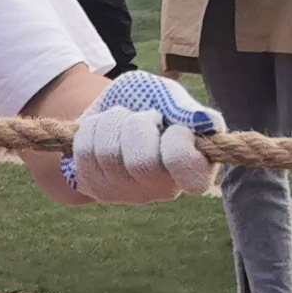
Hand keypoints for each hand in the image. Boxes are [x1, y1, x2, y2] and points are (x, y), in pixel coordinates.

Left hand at [64, 74, 218, 203]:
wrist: (112, 107)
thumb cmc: (151, 102)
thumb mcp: (172, 97)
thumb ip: (188, 111)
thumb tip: (205, 124)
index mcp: (196, 170)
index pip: (189, 172)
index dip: (177, 142)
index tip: (172, 126)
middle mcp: (163, 190)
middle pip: (141, 162)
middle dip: (137, 125)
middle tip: (141, 119)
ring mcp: (127, 194)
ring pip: (109, 153)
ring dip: (112, 122)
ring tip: (121, 121)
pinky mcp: (95, 189)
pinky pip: (86, 151)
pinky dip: (91, 129)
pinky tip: (103, 132)